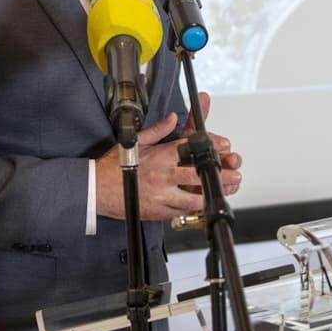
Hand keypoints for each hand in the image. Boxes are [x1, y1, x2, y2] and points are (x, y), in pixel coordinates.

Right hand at [95, 91, 241, 221]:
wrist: (96, 190)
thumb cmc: (113, 167)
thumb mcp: (136, 141)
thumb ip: (158, 130)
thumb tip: (173, 118)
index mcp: (160, 157)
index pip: (191, 150)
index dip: (212, 148)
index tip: (225, 147)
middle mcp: (163, 176)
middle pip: (198, 174)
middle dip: (220, 175)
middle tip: (234, 174)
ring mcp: (162, 196)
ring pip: (195, 197)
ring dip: (212, 194)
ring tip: (226, 191)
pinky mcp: (159, 212)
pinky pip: (182, 212)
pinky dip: (195, 209)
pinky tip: (205, 205)